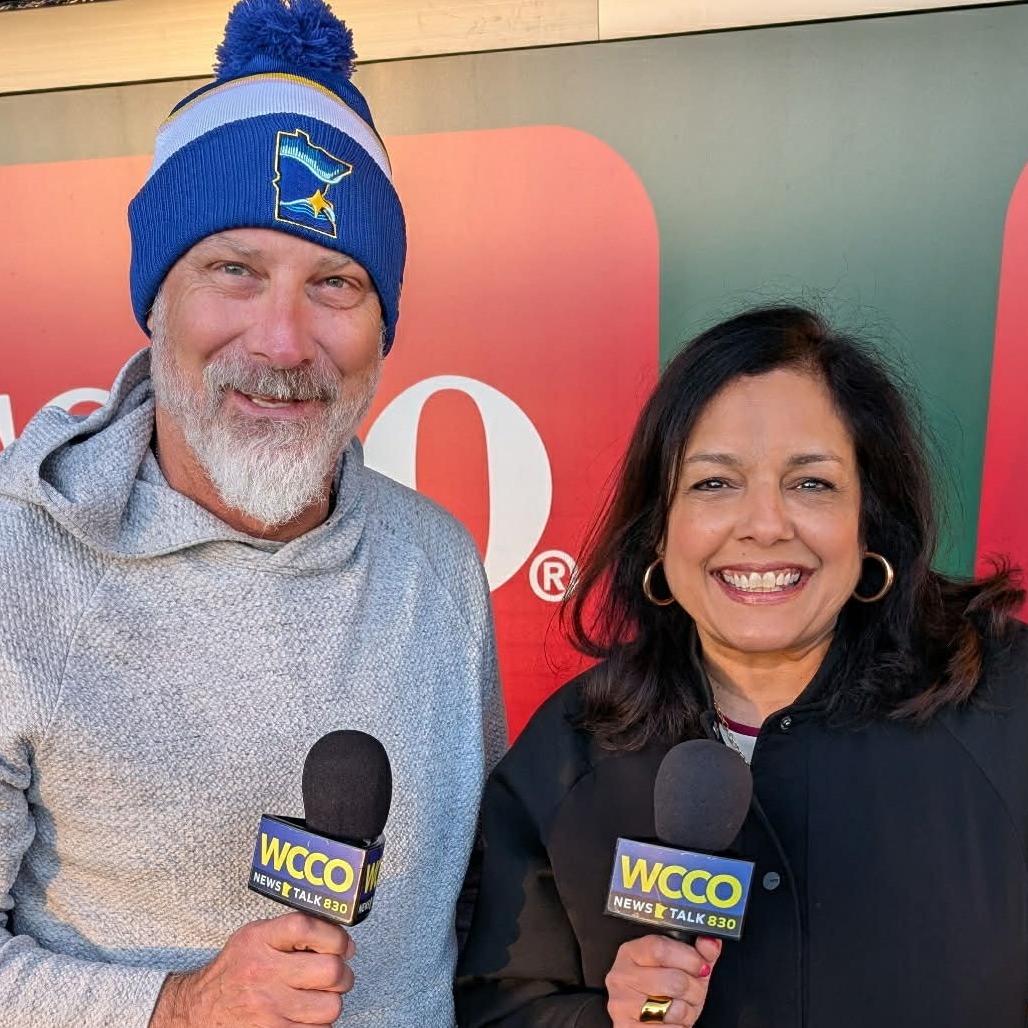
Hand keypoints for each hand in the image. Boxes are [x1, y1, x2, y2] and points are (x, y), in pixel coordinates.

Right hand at [149, 912, 355, 1026]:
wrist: (197, 1010)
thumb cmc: (235, 970)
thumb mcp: (254, 937)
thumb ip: (293, 931)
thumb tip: (344, 942)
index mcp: (259, 940)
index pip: (307, 927)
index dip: (336, 937)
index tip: (344, 946)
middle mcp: (263, 972)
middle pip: (330, 971)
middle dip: (342, 973)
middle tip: (336, 975)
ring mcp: (267, 1008)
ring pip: (330, 1006)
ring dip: (332, 1002)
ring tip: (320, 997)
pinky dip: (319, 1024)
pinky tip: (307, 1015)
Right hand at [605, 934, 721, 1025]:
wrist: (645, 1023)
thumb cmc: (662, 992)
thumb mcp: (681, 968)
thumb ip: (698, 953)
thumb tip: (711, 942)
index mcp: (631, 952)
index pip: (659, 948)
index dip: (689, 958)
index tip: (701, 966)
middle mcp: (621, 975)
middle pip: (674, 980)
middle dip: (695, 990)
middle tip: (693, 992)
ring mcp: (622, 1003)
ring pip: (675, 1009)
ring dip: (688, 1011)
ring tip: (680, 1007)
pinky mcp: (627, 1027)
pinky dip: (680, 1027)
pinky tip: (671, 1021)